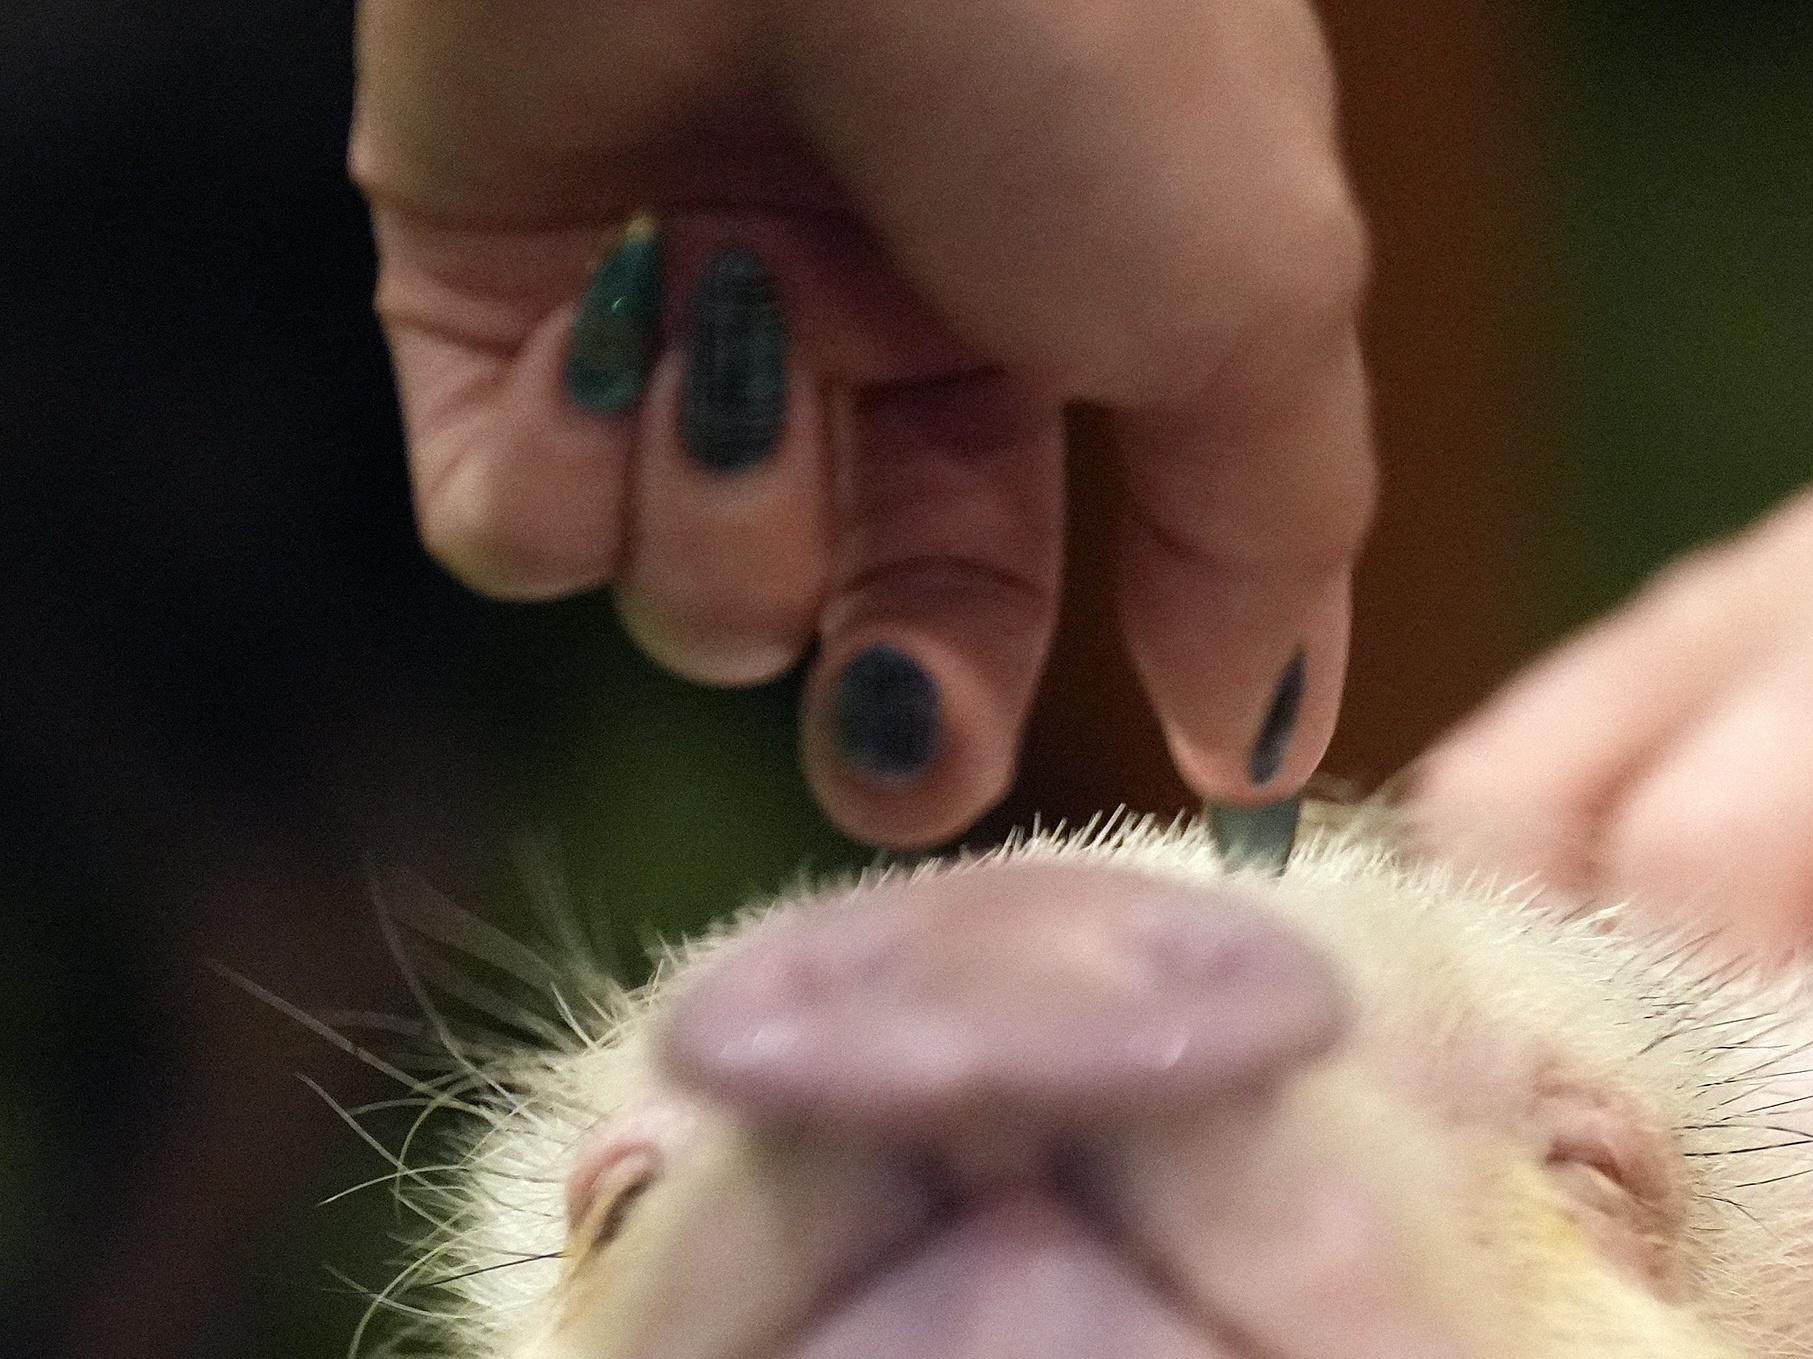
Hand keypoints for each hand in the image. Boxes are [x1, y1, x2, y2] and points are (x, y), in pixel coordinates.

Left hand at [353, 0, 1371, 843]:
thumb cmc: (1070, 41)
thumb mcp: (1256, 311)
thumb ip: (1269, 550)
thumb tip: (1263, 757)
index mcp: (1069, 302)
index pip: (1038, 575)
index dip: (1038, 687)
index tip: (1056, 770)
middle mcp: (874, 311)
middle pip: (871, 623)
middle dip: (891, 704)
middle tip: (890, 733)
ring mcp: (680, 298)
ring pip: (694, 592)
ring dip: (729, 532)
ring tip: (744, 362)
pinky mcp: (482, 281)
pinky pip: (511, 523)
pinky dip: (558, 481)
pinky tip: (611, 343)